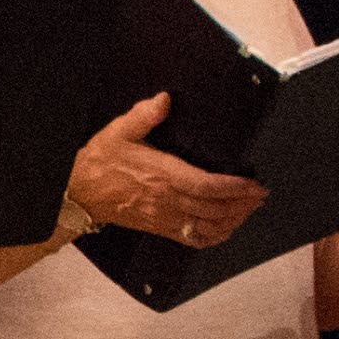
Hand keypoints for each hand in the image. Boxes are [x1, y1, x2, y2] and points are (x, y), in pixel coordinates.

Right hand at [70, 92, 269, 251]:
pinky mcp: (159, 228)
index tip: (255, 184)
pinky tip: (225, 229)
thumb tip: (166, 99)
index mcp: (162, 175)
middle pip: (215, 209)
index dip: (236, 188)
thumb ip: (144, 115)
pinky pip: (193, 239)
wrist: (79, 193)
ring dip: (233, 221)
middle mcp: (167, 200)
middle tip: (260, 195)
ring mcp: (164, 218)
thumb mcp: (118, 132)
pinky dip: (214, 237)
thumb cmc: (100, 162)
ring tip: (248, 209)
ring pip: (208, 227)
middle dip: (242, 204)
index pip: (207, 186)